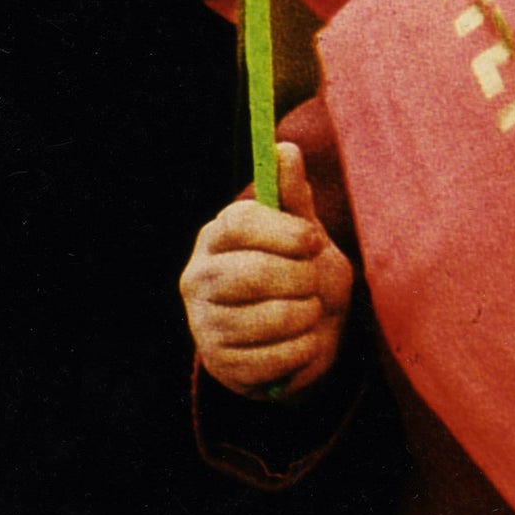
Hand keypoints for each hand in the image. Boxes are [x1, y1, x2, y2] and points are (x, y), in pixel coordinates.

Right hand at [181, 139, 352, 393]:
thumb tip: (285, 148)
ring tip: (311, 311)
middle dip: (300, 280)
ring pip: (265, 320)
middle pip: (252, 275)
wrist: (303, 336)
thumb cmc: (301, 273)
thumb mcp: (303, 234)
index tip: (313, 240)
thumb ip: (294, 197)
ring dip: (304, 317)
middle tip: (315, 282)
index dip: (282, 231)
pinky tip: (304, 342)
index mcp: (217, 237)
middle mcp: (199, 278)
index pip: (238, 223)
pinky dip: (301, 352)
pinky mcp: (219, 365)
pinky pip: (271, 361)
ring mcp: (204, 325)